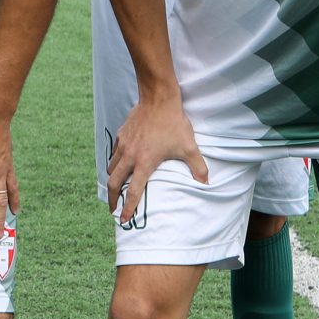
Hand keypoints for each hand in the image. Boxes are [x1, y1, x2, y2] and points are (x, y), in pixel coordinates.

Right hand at [106, 90, 205, 224]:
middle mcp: (130, 156)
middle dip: (112, 198)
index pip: (134, 191)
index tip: (123, 220)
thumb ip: (198, 167)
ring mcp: (124, 145)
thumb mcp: (189, 146)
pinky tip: (120, 164)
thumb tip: (206, 183)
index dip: (128, 208)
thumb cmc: (173, 123)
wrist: (158, 99)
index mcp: (144, 162)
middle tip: (112, 209)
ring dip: (112, 180)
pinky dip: (114, 163)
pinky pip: (114, 154)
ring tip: (115, 188)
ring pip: (111, 168)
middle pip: (114, 183)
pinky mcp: (121, 135)